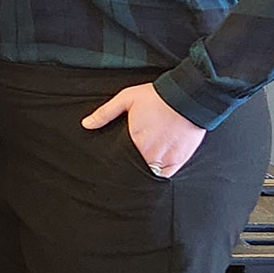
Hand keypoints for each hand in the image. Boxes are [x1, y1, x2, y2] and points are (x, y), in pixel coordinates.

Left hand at [82, 82, 206, 178]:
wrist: (187, 97)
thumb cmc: (156, 97)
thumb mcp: (125, 99)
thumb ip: (105, 113)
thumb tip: (86, 124)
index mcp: (135, 140)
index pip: (120, 158)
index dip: (116, 160)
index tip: (113, 160)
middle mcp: (150, 153)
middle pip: (135, 167)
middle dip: (129, 166)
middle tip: (125, 162)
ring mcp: (166, 158)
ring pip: (149, 172)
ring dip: (143, 169)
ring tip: (139, 164)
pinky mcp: (180, 159)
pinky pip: (166, 175)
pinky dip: (160, 173)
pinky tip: (154, 168)